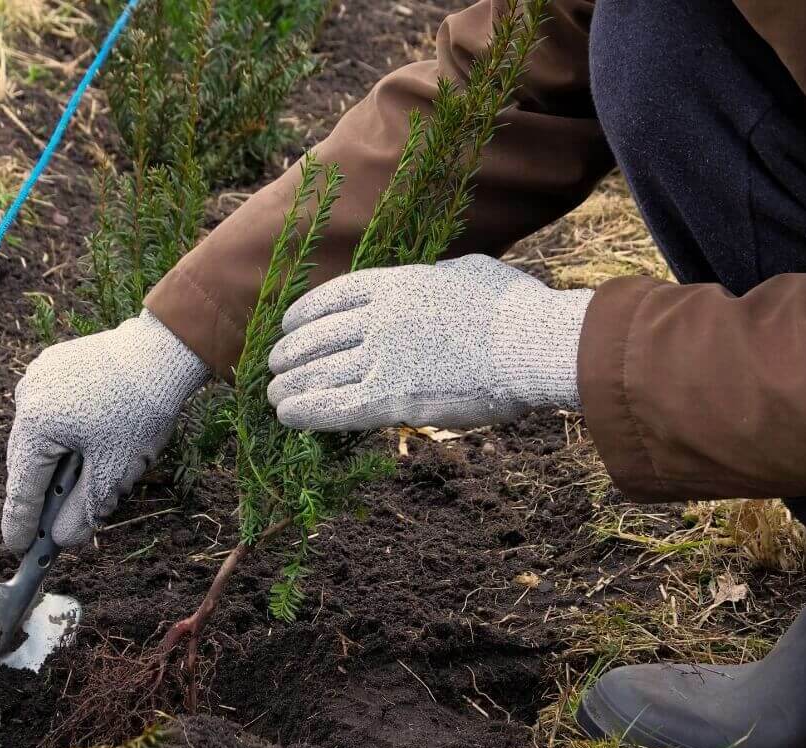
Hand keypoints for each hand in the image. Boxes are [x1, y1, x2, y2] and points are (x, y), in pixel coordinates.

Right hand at [2, 310, 208, 549]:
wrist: (164, 352)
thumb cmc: (140, 412)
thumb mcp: (113, 473)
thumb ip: (82, 511)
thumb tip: (61, 540)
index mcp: (34, 426)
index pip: (23, 487)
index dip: (20, 523)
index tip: (17, 548)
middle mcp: (27, 398)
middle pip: (28, 460)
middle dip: (42, 493)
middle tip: (46, 528)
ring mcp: (39, 376)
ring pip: (40, 434)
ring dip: (55, 461)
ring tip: (75, 484)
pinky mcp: (55, 363)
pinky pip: (52, 408)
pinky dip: (64, 431)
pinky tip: (87, 442)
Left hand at [267, 254, 592, 430]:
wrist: (532, 345)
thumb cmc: (514, 309)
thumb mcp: (469, 273)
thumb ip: (437, 280)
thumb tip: (432, 282)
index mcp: (396, 284)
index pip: (333, 297)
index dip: (304, 314)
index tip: (289, 324)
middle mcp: (379, 319)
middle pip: (318, 338)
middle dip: (291, 352)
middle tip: (274, 364)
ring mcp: (382, 359)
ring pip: (321, 374)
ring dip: (291, 385)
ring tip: (275, 394)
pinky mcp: (392, 399)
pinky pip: (336, 408)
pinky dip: (307, 411)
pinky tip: (287, 415)